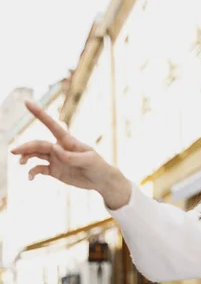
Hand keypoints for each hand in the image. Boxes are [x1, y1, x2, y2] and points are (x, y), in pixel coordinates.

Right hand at [10, 101, 130, 208]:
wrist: (102, 181)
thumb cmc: (98, 166)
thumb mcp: (89, 161)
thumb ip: (72, 156)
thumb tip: (55, 150)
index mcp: (68, 141)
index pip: (52, 125)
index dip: (40, 114)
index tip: (27, 102)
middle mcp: (59, 148)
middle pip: (39, 144)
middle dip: (26, 146)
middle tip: (14, 151)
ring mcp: (56, 159)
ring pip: (36, 154)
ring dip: (26, 157)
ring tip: (21, 162)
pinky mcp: (54, 170)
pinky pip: (39, 169)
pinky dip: (32, 172)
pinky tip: (30, 178)